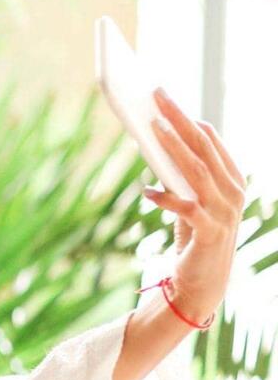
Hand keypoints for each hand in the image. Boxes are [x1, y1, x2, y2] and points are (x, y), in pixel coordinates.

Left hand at [138, 88, 248, 324]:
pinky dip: (165, 198)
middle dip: (179, 120)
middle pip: (203, 148)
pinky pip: (186, 209)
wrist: (203, 283)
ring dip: (174, 148)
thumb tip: (153, 144)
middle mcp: (233, 192)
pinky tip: (146, 191)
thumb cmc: (194, 235)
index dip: (187, 118)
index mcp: (232, 179)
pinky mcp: (209, 233)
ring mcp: (224, 212)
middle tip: (156, 97)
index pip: (211, 140)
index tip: (164, 98)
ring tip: (152, 128)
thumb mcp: (190, 200)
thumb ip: (180, 176)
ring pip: (197, 172)